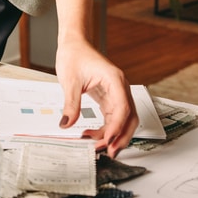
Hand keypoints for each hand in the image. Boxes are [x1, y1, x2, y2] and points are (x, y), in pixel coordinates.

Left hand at [55, 38, 137, 157]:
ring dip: (115, 135)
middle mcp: (120, 87)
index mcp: (115, 80)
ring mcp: (116, 93)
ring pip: (124, 119)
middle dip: (122, 137)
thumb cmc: (74, 55)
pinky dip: (107, 128)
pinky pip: (113, 117)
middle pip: (130, 117)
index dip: (116, 127)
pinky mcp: (109, 97)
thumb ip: (70, 103)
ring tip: (101, 148)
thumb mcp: (69, 80)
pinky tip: (94, 135)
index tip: (107, 141)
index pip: (122, 108)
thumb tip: (67, 123)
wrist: (73, 45)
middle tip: (109, 152)